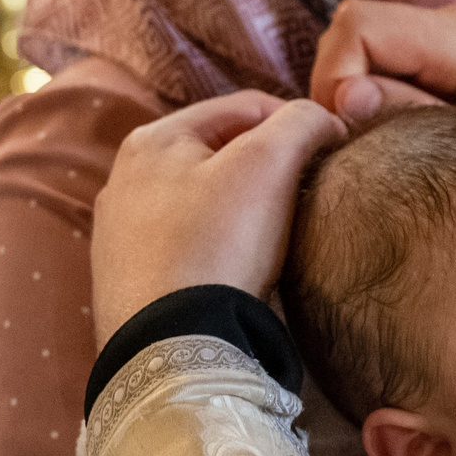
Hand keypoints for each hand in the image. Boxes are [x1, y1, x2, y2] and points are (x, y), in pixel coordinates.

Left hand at [89, 92, 344, 346]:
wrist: (171, 349)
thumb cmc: (218, 245)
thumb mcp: (268, 165)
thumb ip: (301, 123)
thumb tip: (325, 119)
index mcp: (153, 138)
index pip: (245, 107)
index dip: (298, 123)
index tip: (334, 153)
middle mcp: (124, 179)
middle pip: (220, 153)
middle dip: (268, 168)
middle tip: (309, 196)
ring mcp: (120, 234)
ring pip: (202, 201)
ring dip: (243, 209)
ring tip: (279, 237)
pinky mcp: (127, 280)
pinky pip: (187, 245)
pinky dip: (218, 248)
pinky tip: (239, 271)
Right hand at [308, 1, 455, 200]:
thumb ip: (414, 116)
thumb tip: (344, 102)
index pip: (356, 27)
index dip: (333, 79)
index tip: (349, 139)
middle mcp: (454, 28)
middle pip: (355, 40)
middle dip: (344, 97)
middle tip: (366, 157)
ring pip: (371, 61)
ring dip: (366, 108)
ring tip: (394, 159)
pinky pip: (398, 76)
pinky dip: (389, 111)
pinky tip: (416, 155)